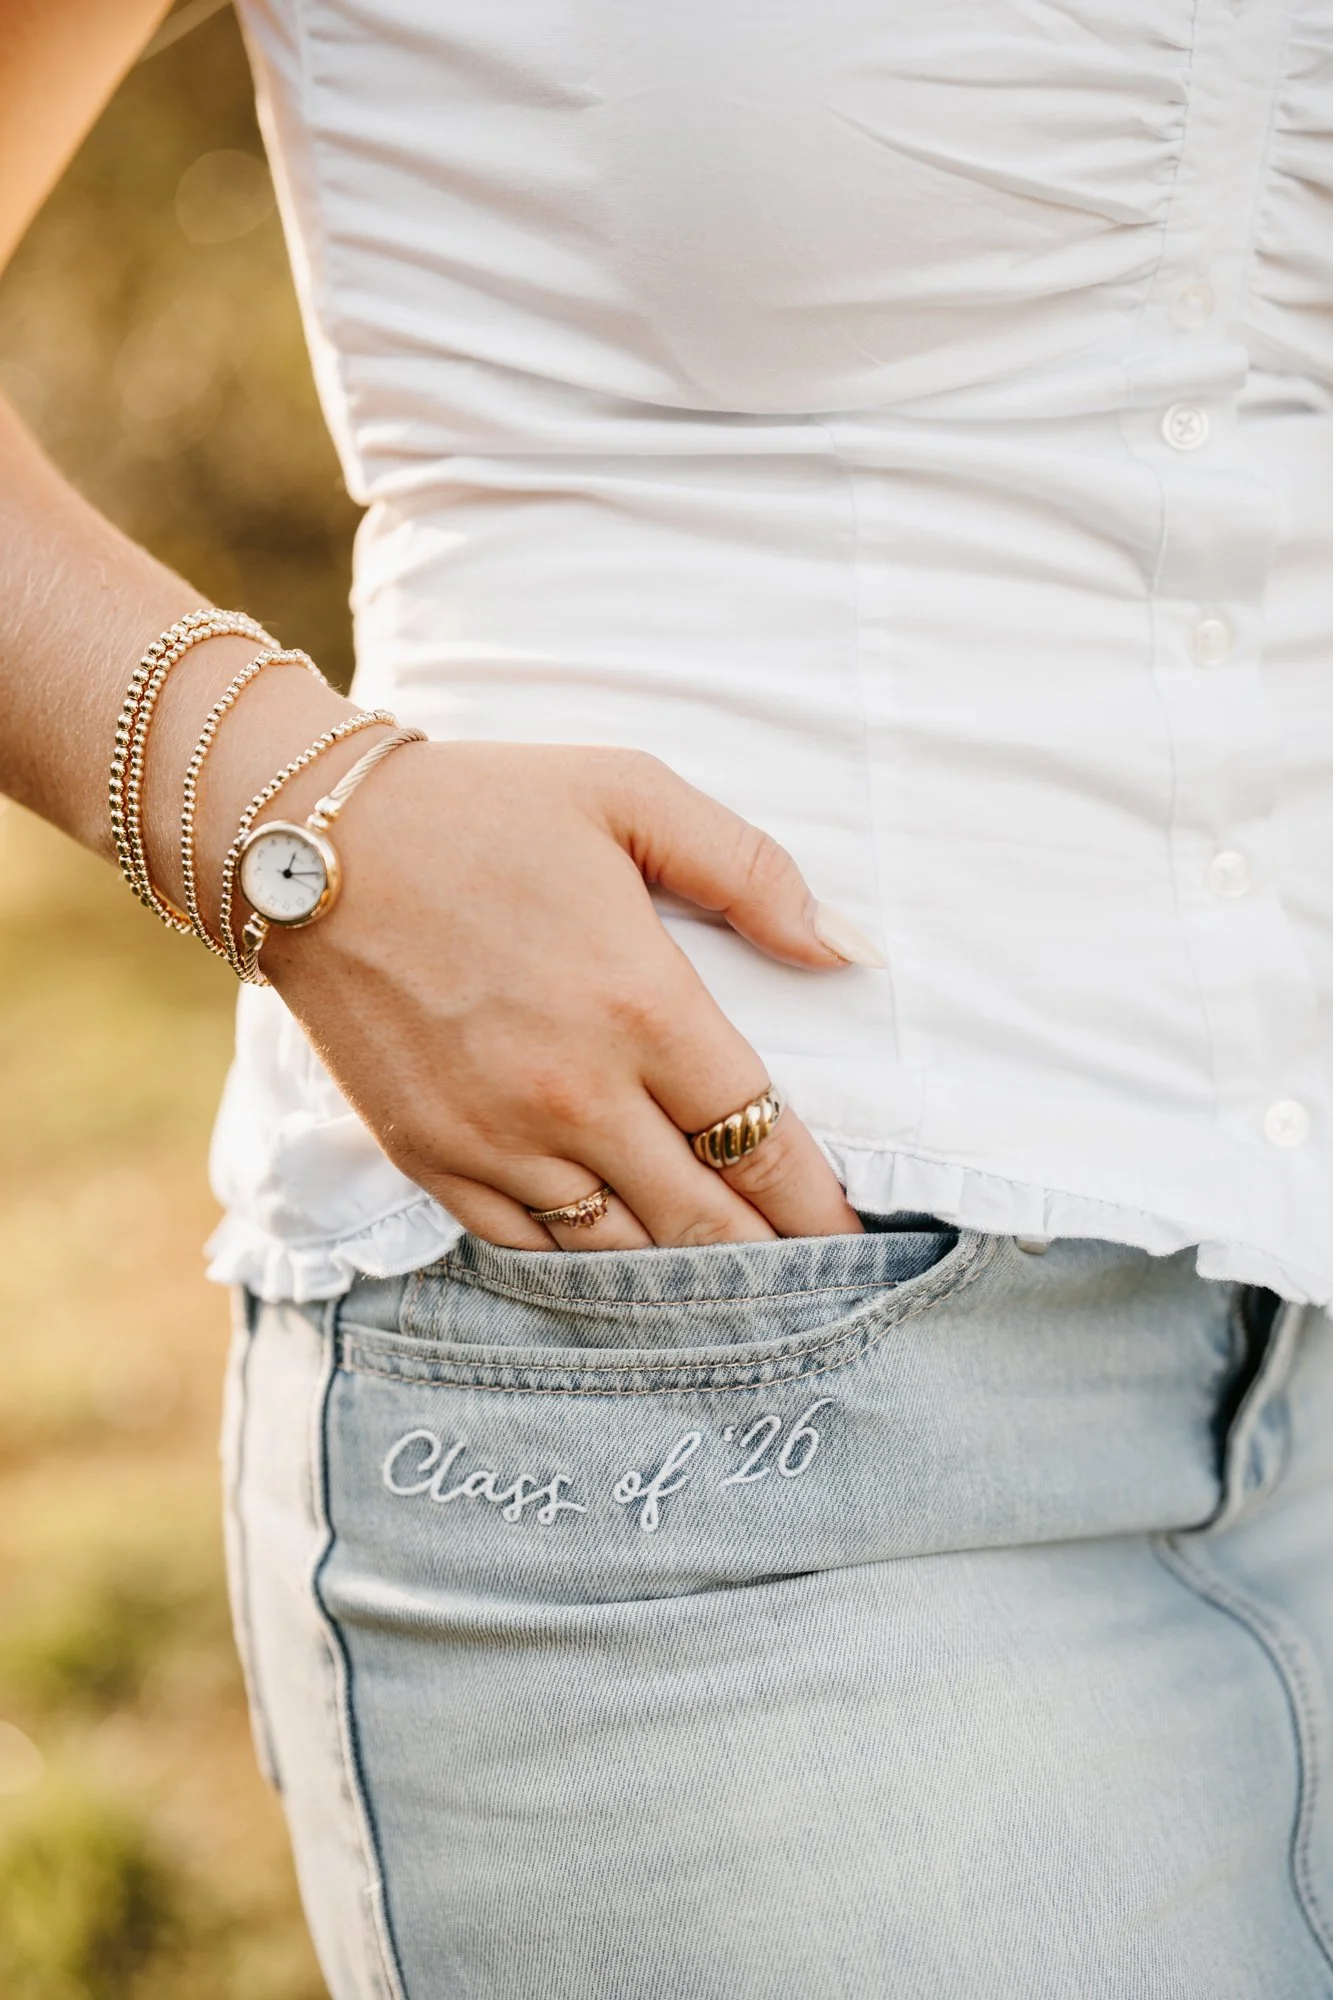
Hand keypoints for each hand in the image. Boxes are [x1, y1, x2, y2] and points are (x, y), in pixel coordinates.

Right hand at [249, 740, 880, 1250]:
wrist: (308, 848)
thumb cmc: (482, 810)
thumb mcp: (630, 795)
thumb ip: (751, 871)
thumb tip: (847, 951)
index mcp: (645, 1007)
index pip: (763, 1139)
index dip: (820, 1203)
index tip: (857, 1241)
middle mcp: (579, 1095)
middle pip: (704, 1219)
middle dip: (772, 1259)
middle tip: (816, 1286)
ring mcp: (499, 1139)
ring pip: (621, 1249)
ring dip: (684, 1272)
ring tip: (733, 1286)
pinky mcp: (433, 1159)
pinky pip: (530, 1247)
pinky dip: (586, 1262)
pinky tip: (622, 1260)